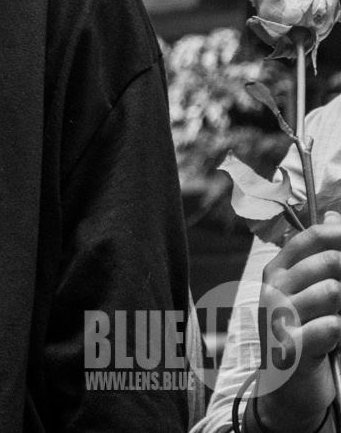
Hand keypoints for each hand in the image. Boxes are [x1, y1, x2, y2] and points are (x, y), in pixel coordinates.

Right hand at [257, 221, 340, 431]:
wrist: (287, 390)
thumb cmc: (305, 335)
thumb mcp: (311, 292)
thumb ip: (322, 257)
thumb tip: (334, 216)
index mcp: (278, 270)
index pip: (312, 237)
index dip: (340, 236)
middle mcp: (273, 288)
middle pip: (327, 261)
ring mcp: (277, 318)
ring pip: (331, 292)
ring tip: (337, 320)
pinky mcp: (288, 348)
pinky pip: (330, 328)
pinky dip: (338, 333)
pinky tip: (333, 339)